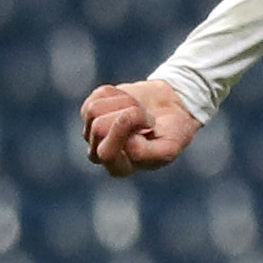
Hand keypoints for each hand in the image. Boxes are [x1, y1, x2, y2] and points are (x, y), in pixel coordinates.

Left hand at [79, 77, 199, 177]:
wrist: (171, 108)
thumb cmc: (171, 133)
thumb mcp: (169, 148)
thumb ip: (145, 152)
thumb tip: (122, 142)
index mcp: (119, 168)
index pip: (106, 153)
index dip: (127, 131)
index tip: (150, 125)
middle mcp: (99, 153)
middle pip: (98, 128)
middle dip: (128, 114)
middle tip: (147, 117)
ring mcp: (92, 131)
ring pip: (95, 110)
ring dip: (125, 103)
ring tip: (140, 110)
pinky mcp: (91, 109)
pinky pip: (100, 95)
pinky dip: (120, 93)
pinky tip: (131, 102)